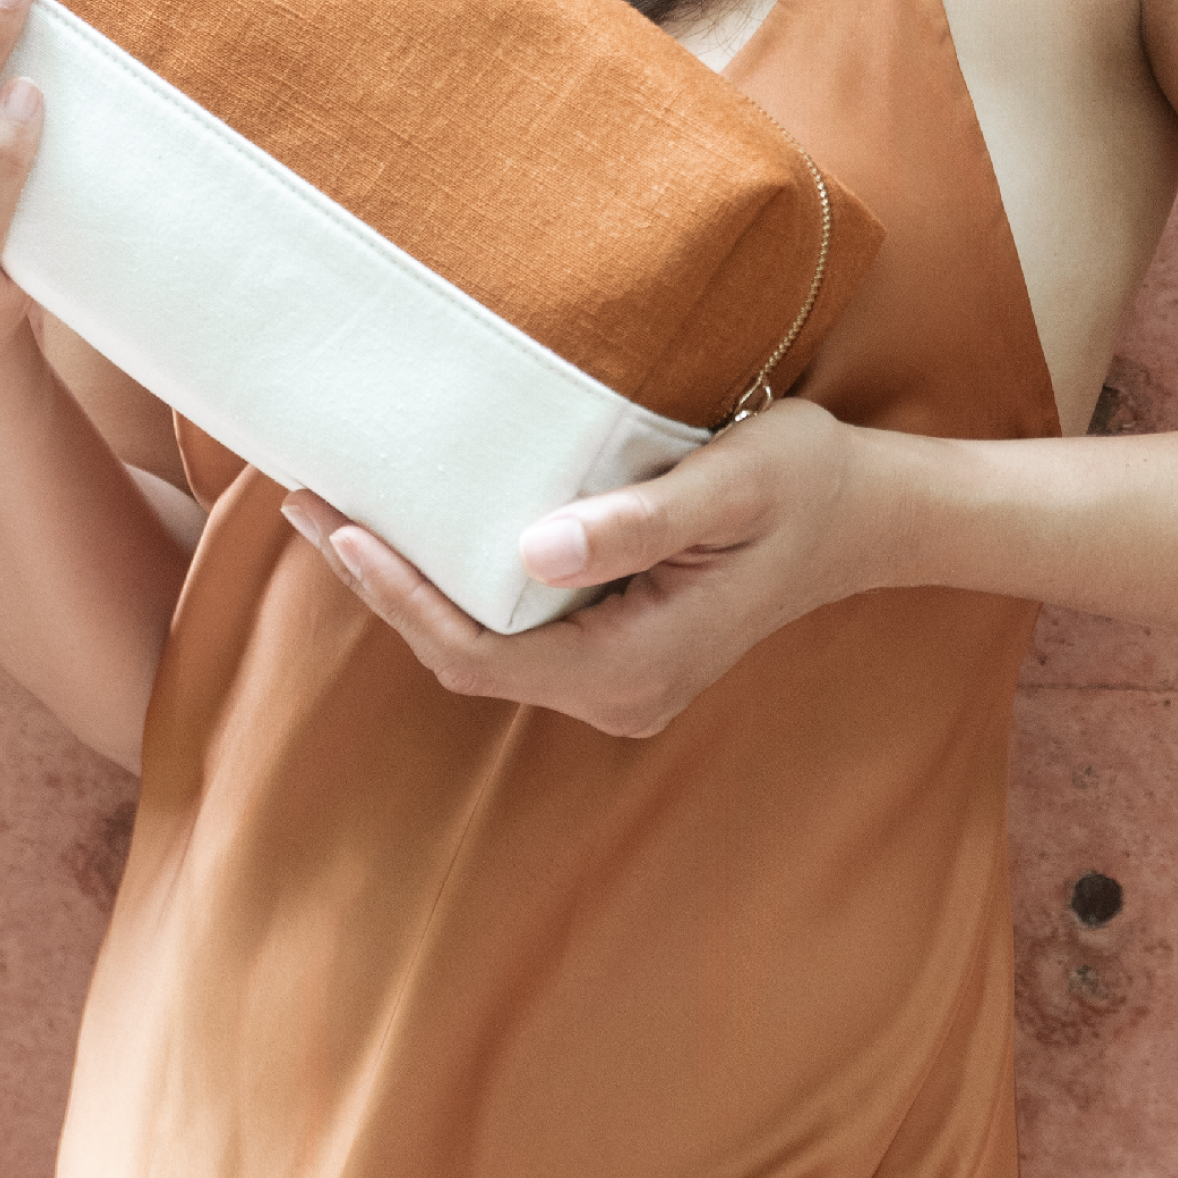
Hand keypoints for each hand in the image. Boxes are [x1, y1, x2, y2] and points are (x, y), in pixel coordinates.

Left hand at [280, 396, 893, 736]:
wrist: (872, 516)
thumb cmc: (807, 485)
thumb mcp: (733, 484)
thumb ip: (638, 521)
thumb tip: (530, 550)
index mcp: (632, 666)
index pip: (477, 649)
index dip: (398, 594)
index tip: (336, 524)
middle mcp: (618, 693)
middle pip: (465, 653)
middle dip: (381, 584)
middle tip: (305, 495)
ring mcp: (619, 679)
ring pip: (485, 643)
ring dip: (413, 581)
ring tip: (341, 502)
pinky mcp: (621, 648)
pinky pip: (517, 628)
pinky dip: (461, 580)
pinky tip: (426, 523)